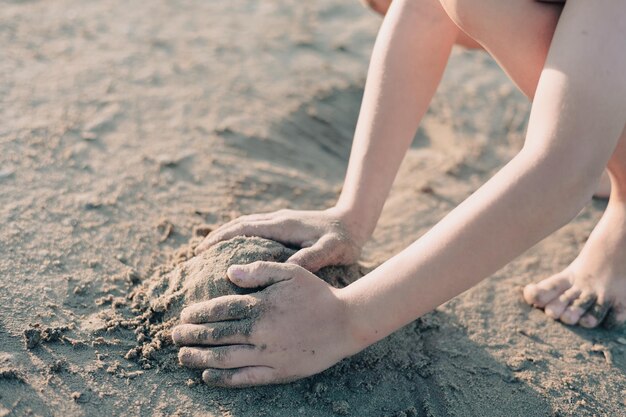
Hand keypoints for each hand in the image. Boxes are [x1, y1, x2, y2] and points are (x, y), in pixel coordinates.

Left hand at [171, 261, 359, 386]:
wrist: (345, 322)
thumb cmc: (317, 294)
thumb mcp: (290, 272)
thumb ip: (258, 271)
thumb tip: (228, 273)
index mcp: (260, 305)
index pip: (219, 309)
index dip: (198, 313)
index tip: (185, 315)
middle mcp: (259, 331)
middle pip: (216, 335)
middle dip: (191, 335)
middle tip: (174, 335)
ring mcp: (267, 354)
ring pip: (223, 358)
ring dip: (198, 357)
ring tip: (182, 355)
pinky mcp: (277, 372)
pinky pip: (243, 378)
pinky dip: (222, 378)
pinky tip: (207, 375)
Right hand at [194, 207, 365, 271]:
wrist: (355, 222)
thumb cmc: (343, 239)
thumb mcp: (331, 250)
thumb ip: (311, 257)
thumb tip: (287, 268)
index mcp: (282, 225)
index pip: (244, 229)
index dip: (221, 239)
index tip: (202, 251)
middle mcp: (277, 220)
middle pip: (239, 225)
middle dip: (217, 237)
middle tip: (197, 255)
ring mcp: (280, 221)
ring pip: (246, 225)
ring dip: (226, 236)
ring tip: (209, 253)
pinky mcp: (285, 226)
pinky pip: (255, 229)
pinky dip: (240, 237)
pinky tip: (237, 253)